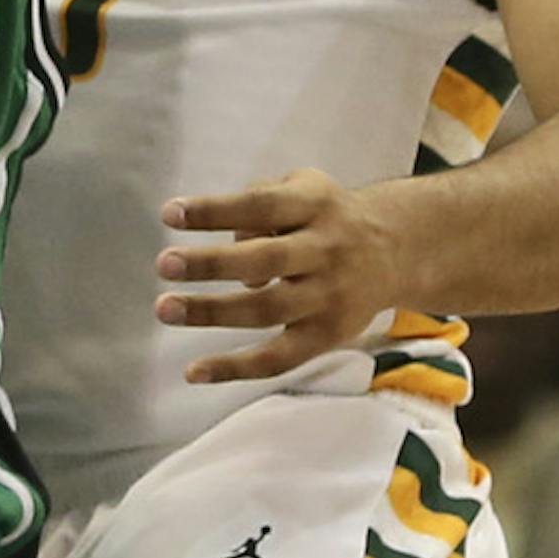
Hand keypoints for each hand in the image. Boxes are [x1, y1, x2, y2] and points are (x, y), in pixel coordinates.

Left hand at [155, 166, 403, 384]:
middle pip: (265, 259)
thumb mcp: (302, 186)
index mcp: (314, 205)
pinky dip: (236, 368)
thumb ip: (260, 201)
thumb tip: (226, 244)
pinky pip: (279, 358)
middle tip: (164, 263)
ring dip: (212, 312)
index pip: (259, 206)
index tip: (169, 213)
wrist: (395, 249)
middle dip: (211, 263)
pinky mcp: (326, 336)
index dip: (214, 210)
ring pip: (267, 310)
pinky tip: (195, 371)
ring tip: (165, 308)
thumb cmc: (326, 214)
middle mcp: (324, 250)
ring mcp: (327, 297)